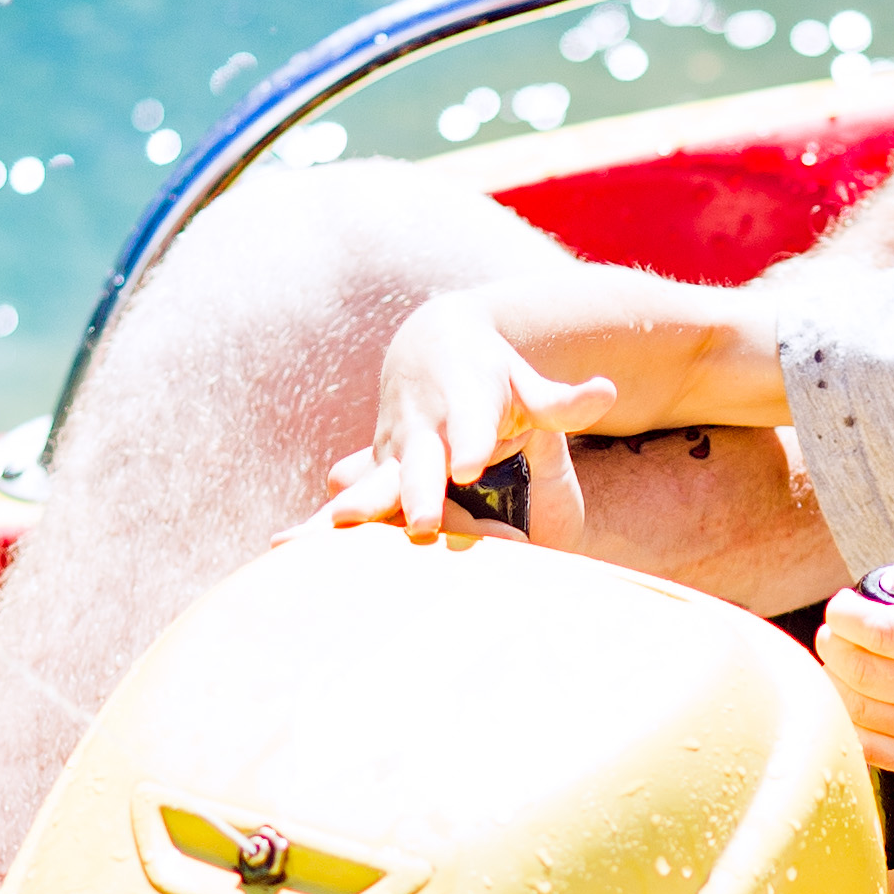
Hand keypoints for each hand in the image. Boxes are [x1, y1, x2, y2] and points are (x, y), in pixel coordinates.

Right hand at [325, 296, 615, 543]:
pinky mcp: (374, 471)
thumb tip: (607, 392)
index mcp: (465, 404)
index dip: (471, 441)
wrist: (429, 345)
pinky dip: (318, 523)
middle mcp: (424, 428)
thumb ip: (563, 401)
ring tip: (335, 528)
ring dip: (354, 507)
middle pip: (421, 461)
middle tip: (426, 522)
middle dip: (421, 489)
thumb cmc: (491, 374)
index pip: (470, 424)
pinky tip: (285, 549)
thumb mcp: (527, 383)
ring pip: (373, 483)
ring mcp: (394, 450)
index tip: (474, 463)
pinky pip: (348, 499)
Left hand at [818, 538, 893, 796]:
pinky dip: (846, 717)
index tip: (841, 604)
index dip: (846, 615)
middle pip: (864, 672)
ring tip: (840, 657)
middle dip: (833, 645)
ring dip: (835, 679)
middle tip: (833, 629)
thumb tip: (892, 580)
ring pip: (858, 711)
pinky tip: (853, 692)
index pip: (886, 632)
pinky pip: (867, 746)